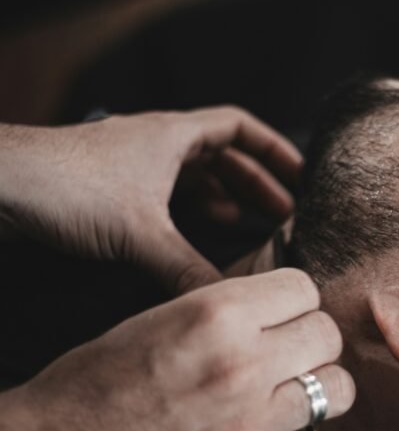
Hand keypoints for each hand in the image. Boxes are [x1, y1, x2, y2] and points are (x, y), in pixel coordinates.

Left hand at [0, 107, 302, 293]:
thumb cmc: (63, 186)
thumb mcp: (139, 232)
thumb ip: (188, 270)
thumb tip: (230, 303)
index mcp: (173, 134)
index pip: (240, 127)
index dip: (275, 150)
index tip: (303, 176)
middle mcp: (156, 145)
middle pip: (222, 157)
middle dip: (256, 186)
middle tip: (285, 218)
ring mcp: (132, 169)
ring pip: (193, 180)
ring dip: (223, 202)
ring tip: (250, 231)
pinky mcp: (110, 193)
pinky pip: (167, 201)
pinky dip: (189, 218)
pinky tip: (197, 241)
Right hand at [0, 270, 354, 430]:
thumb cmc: (94, 382)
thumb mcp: (159, 319)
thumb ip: (224, 313)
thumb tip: (275, 309)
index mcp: (217, 315)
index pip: (303, 287)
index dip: (291, 301)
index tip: (280, 315)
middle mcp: (244, 365)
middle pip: (327, 336)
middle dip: (310, 343)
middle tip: (286, 356)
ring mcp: (253, 424)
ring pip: (337, 392)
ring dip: (316, 393)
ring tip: (288, 398)